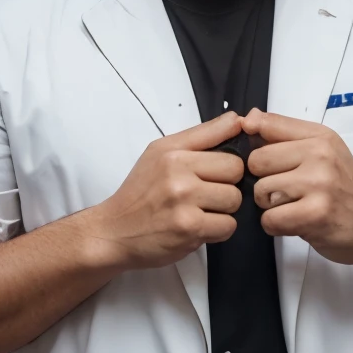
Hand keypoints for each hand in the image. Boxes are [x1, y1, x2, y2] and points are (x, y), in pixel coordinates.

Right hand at [85, 113, 245, 271]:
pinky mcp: (189, 228)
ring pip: (235, 199)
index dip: (228, 161)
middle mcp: (177, 172)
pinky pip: (228, 226)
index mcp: (173, 151)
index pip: (228, 142)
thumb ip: (202, 135)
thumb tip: (239, 120)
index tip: (219, 172)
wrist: (113, 232)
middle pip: (236, 171)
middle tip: (207, 195)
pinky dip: (218, 230)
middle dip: (227, 185)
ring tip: (201, 212)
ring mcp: (184, 201)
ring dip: (224, 210)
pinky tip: (199, 228)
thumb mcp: (161, 152)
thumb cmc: (139, 192)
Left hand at [242, 109, 352, 264]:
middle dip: (263, 180)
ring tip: (292, 208)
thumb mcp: (323, 152)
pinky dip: (275, 226)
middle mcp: (320, 154)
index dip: (253, 143)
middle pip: (256, 161)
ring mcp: (319, 184)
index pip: (267, 124)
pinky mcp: (315, 214)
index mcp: (320, 136)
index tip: (264, 160)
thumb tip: (248, 118)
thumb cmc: (344, 190)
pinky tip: (294, 224)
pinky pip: (269, 218)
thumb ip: (285, 135)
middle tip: (284, 191)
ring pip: (260, 191)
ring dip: (269, 206)